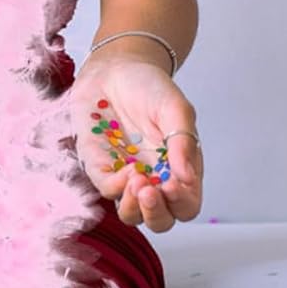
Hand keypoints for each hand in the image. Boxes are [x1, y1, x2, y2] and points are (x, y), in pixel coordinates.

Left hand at [69, 55, 203, 231]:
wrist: (115, 67)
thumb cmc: (149, 87)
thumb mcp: (175, 108)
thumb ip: (183, 141)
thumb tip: (187, 178)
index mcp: (178, 168)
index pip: (186, 205)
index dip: (183, 203)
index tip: (175, 186)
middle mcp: (153, 178)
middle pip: (160, 220)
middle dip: (157, 214)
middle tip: (152, 190)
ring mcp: (125, 175)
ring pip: (132, 214)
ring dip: (136, 207)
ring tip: (138, 181)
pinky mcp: (99, 165)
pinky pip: (106, 189)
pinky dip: (116, 187)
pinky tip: (125, 169)